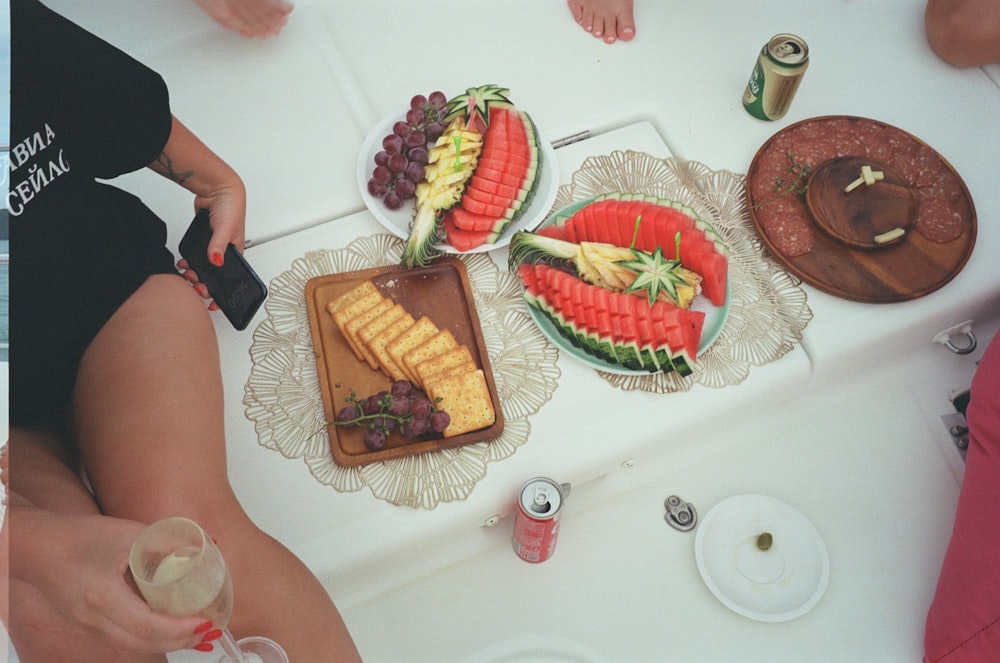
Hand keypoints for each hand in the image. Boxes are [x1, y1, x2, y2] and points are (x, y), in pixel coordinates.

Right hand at [17, 512, 208, 653]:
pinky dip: (149, 637)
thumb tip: (207, 544)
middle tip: (209, 631)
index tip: (205, 621)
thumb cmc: (79, 537)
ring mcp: (89, 625)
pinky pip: (123, 638)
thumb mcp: (128, 532)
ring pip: (133, 645)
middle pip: (142, 643)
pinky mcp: (88, 624)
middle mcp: (94, 618)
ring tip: (196, 633)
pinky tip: (168, 629)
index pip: (146, 625)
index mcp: (102, 595)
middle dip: (180, 641)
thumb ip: (166, 540)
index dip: (179, 628)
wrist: (39, 547)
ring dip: (167, 643)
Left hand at [177, 181, 246, 310]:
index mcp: (236, 252)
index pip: (230, 279)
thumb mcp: (226, 229)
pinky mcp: (202, 240)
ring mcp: (212, 246)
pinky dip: (188, 261)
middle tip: (194, 286)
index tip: (213, 304)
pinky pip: (195, 255)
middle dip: (203, 284)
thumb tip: (215, 261)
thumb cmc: (231, 206)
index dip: (222, 293)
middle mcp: (225, 251)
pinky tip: (182, 263)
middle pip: (214, 276)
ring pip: (203, 267)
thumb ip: (218, 246)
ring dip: (194, 273)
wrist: (217, 188)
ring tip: (186, 275)